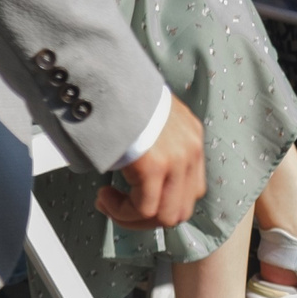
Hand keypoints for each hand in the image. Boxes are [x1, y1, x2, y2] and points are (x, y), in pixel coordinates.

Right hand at [99, 99, 205, 230]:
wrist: (111, 79)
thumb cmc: (123, 96)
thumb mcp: (152, 118)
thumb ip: (157, 144)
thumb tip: (141, 173)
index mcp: (192, 139)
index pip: (192, 191)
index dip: (163, 204)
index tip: (136, 199)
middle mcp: (191, 151)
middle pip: (181, 210)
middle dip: (147, 218)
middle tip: (119, 207)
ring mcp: (177, 160)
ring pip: (164, 217)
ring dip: (132, 218)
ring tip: (108, 201)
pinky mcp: (156, 166)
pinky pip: (144, 209)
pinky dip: (121, 211)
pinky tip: (104, 197)